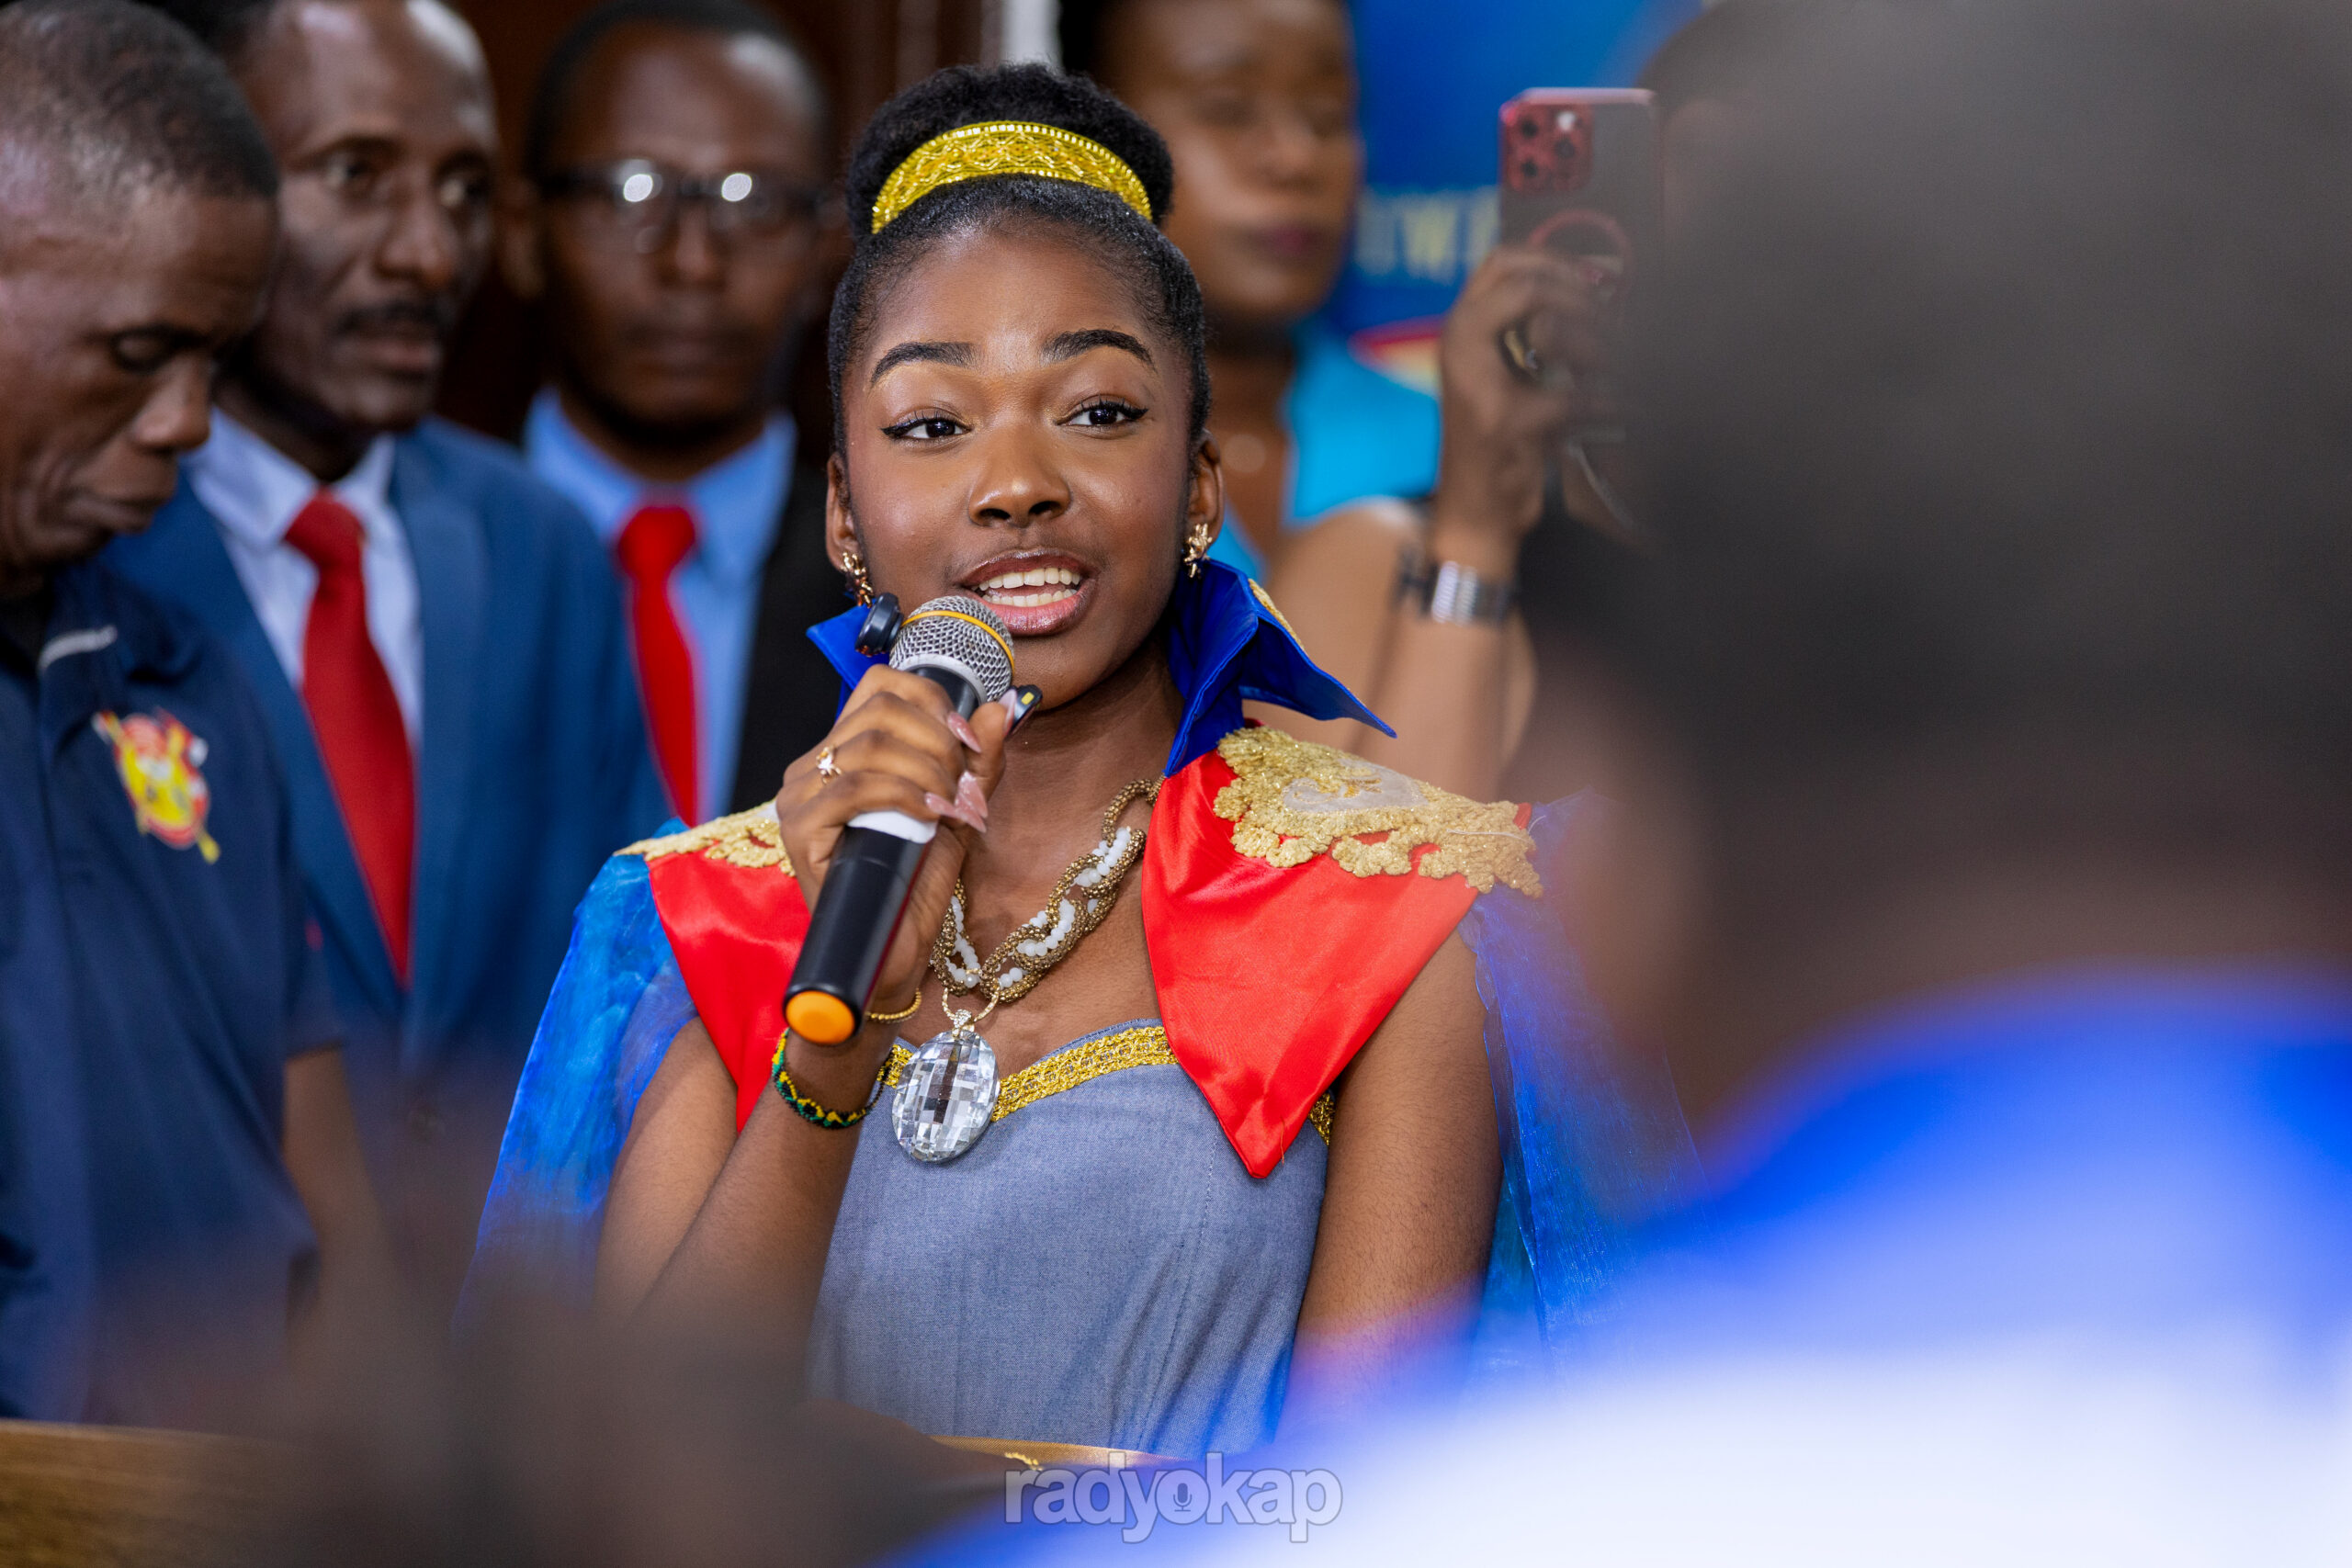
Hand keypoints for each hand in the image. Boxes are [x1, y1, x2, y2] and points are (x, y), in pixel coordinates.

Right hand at [774, 670, 1019, 1067]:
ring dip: (928, 772)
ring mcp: (799, 797)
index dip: (933, 700)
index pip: (881, 686)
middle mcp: (812, 767)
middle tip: (962, 786)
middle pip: (880, 710)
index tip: (969, 741)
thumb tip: (1000, 707)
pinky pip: (855, 788)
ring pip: (870, 746)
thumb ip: (978, 760)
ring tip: (950, 808)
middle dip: (939, 742)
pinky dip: (904, 795)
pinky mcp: (799, 830)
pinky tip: (929, 817)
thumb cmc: (916, 882)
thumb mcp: (957, 809)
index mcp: (843, 752)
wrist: (893, 952)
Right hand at [1429, 244, 1618, 568]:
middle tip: (1607, 311)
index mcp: (1459, 329)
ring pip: (1547, 325)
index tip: (1595, 280)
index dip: (1556, 259)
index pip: (1501, 259)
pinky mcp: (1505, 422)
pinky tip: (1628, 410)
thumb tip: (1585, 285)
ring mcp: (1477, 382)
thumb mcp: (1502, 374)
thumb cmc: (1496, 441)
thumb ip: (1522, 330)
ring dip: (1598, 340)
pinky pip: (1573, 396)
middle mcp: (1457, 345)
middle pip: (1519, 278)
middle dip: (1575, 287)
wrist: (1474, 509)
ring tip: (1623, 357)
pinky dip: (1608, 403)